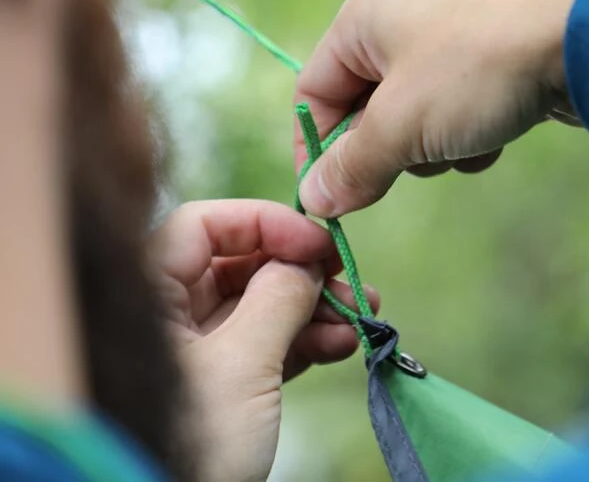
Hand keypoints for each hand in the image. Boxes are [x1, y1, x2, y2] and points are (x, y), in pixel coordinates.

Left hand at [150, 199, 378, 481]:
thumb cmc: (194, 444)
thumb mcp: (241, 367)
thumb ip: (276, 301)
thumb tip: (305, 262)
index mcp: (148, 298)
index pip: (203, 225)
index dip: (265, 224)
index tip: (318, 244)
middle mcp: (169, 316)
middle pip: (240, 265)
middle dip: (301, 272)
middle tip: (349, 281)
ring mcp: (198, 351)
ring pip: (261, 306)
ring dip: (315, 309)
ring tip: (360, 319)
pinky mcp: (224, 384)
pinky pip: (268, 344)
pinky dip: (305, 342)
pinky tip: (342, 345)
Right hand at [294, 0, 588, 217]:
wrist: (586, 34)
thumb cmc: (477, 69)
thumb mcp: (402, 125)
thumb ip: (353, 166)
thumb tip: (315, 199)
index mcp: (366, 15)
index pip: (315, 90)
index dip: (316, 149)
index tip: (330, 199)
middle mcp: (405, 14)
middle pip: (368, 106)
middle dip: (390, 149)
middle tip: (416, 164)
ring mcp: (456, 31)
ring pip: (419, 114)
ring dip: (435, 145)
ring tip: (466, 142)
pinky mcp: (497, 53)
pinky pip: (461, 107)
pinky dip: (471, 131)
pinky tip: (499, 134)